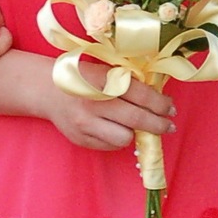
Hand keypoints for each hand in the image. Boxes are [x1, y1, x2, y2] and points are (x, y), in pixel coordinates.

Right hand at [47, 73, 175, 151]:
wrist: (47, 89)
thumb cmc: (82, 77)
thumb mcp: (104, 71)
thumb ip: (128, 83)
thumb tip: (159, 99)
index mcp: (103, 81)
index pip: (141, 96)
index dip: (161, 104)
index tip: (170, 108)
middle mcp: (94, 103)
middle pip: (137, 120)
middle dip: (158, 124)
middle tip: (168, 125)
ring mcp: (86, 124)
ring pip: (124, 138)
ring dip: (134, 133)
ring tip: (134, 125)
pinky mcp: (81, 139)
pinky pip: (110, 146)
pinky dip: (117, 138)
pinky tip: (115, 128)